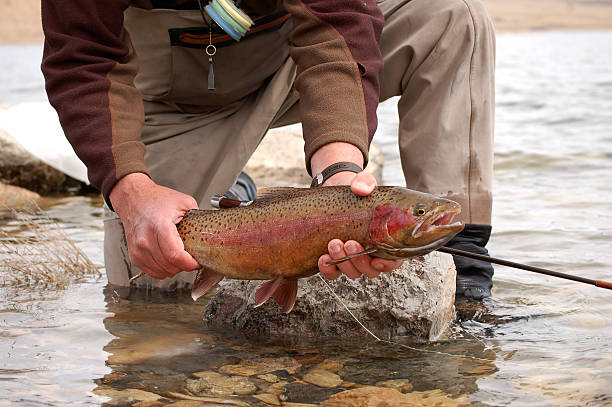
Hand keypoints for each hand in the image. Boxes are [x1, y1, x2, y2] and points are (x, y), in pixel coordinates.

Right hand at [109, 173, 200, 278]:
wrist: (133, 199)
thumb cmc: (156, 199)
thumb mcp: (184, 202)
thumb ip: (198, 217)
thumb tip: (209, 231)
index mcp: (159, 226)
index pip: (175, 256)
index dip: (190, 263)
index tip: (198, 262)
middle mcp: (145, 240)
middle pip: (170, 266)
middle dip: (185, 265)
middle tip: (190, 256)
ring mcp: (138, 250)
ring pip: (163, 272)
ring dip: (174, 268)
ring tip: (178, 254)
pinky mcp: (134, 256)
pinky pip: (154, 272)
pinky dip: (164, 269)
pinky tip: (167, 257)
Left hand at [311, 143, 403, 278]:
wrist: (334, 191)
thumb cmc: (355, 191)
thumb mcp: (362, 183)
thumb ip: (365, 183)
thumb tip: (361, 189)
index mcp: (386, 240)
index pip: (393, 261)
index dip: (388, 265)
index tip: (376, 260)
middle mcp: (371, 253)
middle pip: (370, 270)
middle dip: (360, 260)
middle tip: (349, 242)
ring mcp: (352, 259)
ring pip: (352, 272)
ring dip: (343, 262)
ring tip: (333, 243)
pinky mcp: (335, 259)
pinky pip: (333, 273)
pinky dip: (328, 269)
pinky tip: (323, 258)